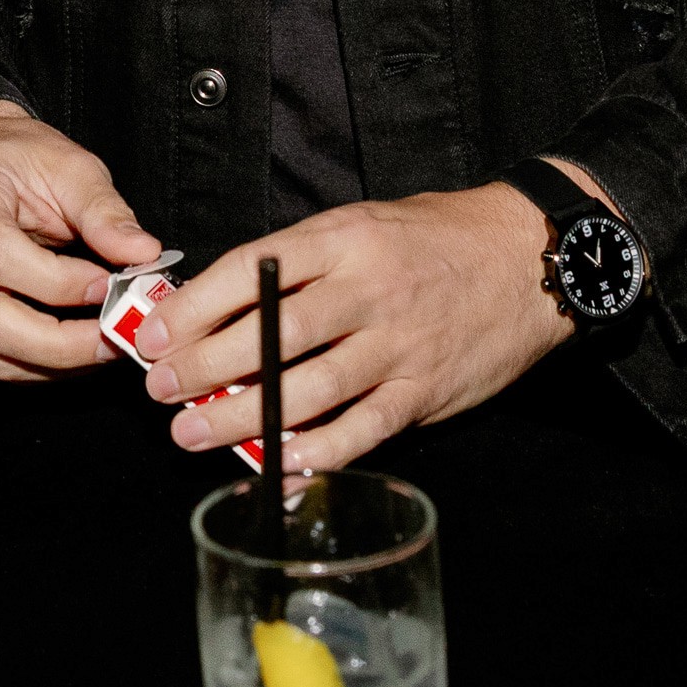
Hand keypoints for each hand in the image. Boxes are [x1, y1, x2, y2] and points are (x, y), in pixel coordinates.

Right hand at [0, 98, 160, 379]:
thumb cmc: (18, 158)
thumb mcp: (69, 165)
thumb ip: (104, 211)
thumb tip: (143, 254)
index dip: (55, 282)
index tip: (107, 284)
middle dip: (58, 343)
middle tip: (114, 335)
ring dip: (54, 362)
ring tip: (106, 344)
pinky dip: (42, 365)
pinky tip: (79, 349)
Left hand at [140, 183, 567, 476]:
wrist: (530, 257)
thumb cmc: (437, 238)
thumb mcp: (364, 224)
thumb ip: (302, 262)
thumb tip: (223, 305)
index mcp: (344, 239)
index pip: (252, 270)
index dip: (196, 307)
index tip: (157, 333)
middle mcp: (368, 289)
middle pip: (271, 334)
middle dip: (205, 368)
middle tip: (162, 392)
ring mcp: (398, 343)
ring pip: (308, 389)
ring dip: (244, 418)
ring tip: (195, 434)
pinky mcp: (425, 389)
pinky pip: (361, 428)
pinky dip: (317, 451)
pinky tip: (279, 461)